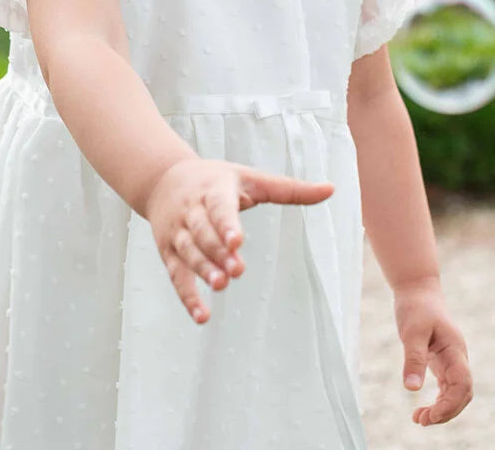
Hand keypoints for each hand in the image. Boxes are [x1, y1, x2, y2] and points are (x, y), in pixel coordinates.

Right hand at [144, 155, 333, 324]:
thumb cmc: (216, 180)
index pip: (219, 207)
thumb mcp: (251, 178)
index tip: (237, 241)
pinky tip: (201, 316)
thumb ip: (289, 189)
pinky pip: (176, 275)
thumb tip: (332, 190)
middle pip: (203, 233)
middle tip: (237, 271)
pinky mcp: (169, 251)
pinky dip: (187, 296)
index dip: (227, 224)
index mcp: (214, 190)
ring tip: (221, 285)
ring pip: (189, 253)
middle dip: (218, 252)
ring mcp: (178, 232)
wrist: (163, 179)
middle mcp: (192, 211)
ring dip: (203, 270)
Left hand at [394, 279, 472, 425]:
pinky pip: (446, 387)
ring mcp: (451, 360)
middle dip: (446, 412)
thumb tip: (411, 389)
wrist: (418, 289)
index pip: (462, 384)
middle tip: (421, 420)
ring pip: (455, 393)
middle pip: (462, 394)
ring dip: (441, 409)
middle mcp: (457, 357)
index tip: (432, 415)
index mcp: (455, 350)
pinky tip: (423, 408)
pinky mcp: (442, 361)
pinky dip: (438, 400)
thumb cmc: (416, 307)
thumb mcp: (412, 331)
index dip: (451, 404)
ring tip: (418, 419)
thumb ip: (413, 359)